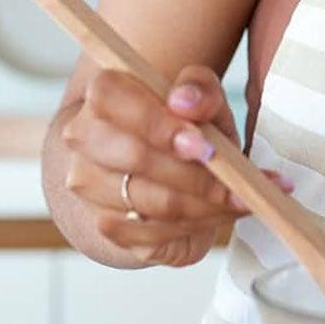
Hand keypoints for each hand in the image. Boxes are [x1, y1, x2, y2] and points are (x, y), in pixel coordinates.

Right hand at [59, 65, 289, 267]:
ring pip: (148, 202)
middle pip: (134, 156)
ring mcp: (88, 185)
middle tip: (238, 184)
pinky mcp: (105, 225)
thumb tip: (185, 101)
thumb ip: (201, 89)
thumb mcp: (204, 100)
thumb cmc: (186, 128)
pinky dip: (194, 228)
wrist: (166, 172)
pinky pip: (152, 234)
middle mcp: (84, 138)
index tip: (202, 145)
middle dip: (194, 175)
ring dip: (203, 205)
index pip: (110, 97)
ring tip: (240, 199)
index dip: (156, 123)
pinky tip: (217, 215)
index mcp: (103, 94)